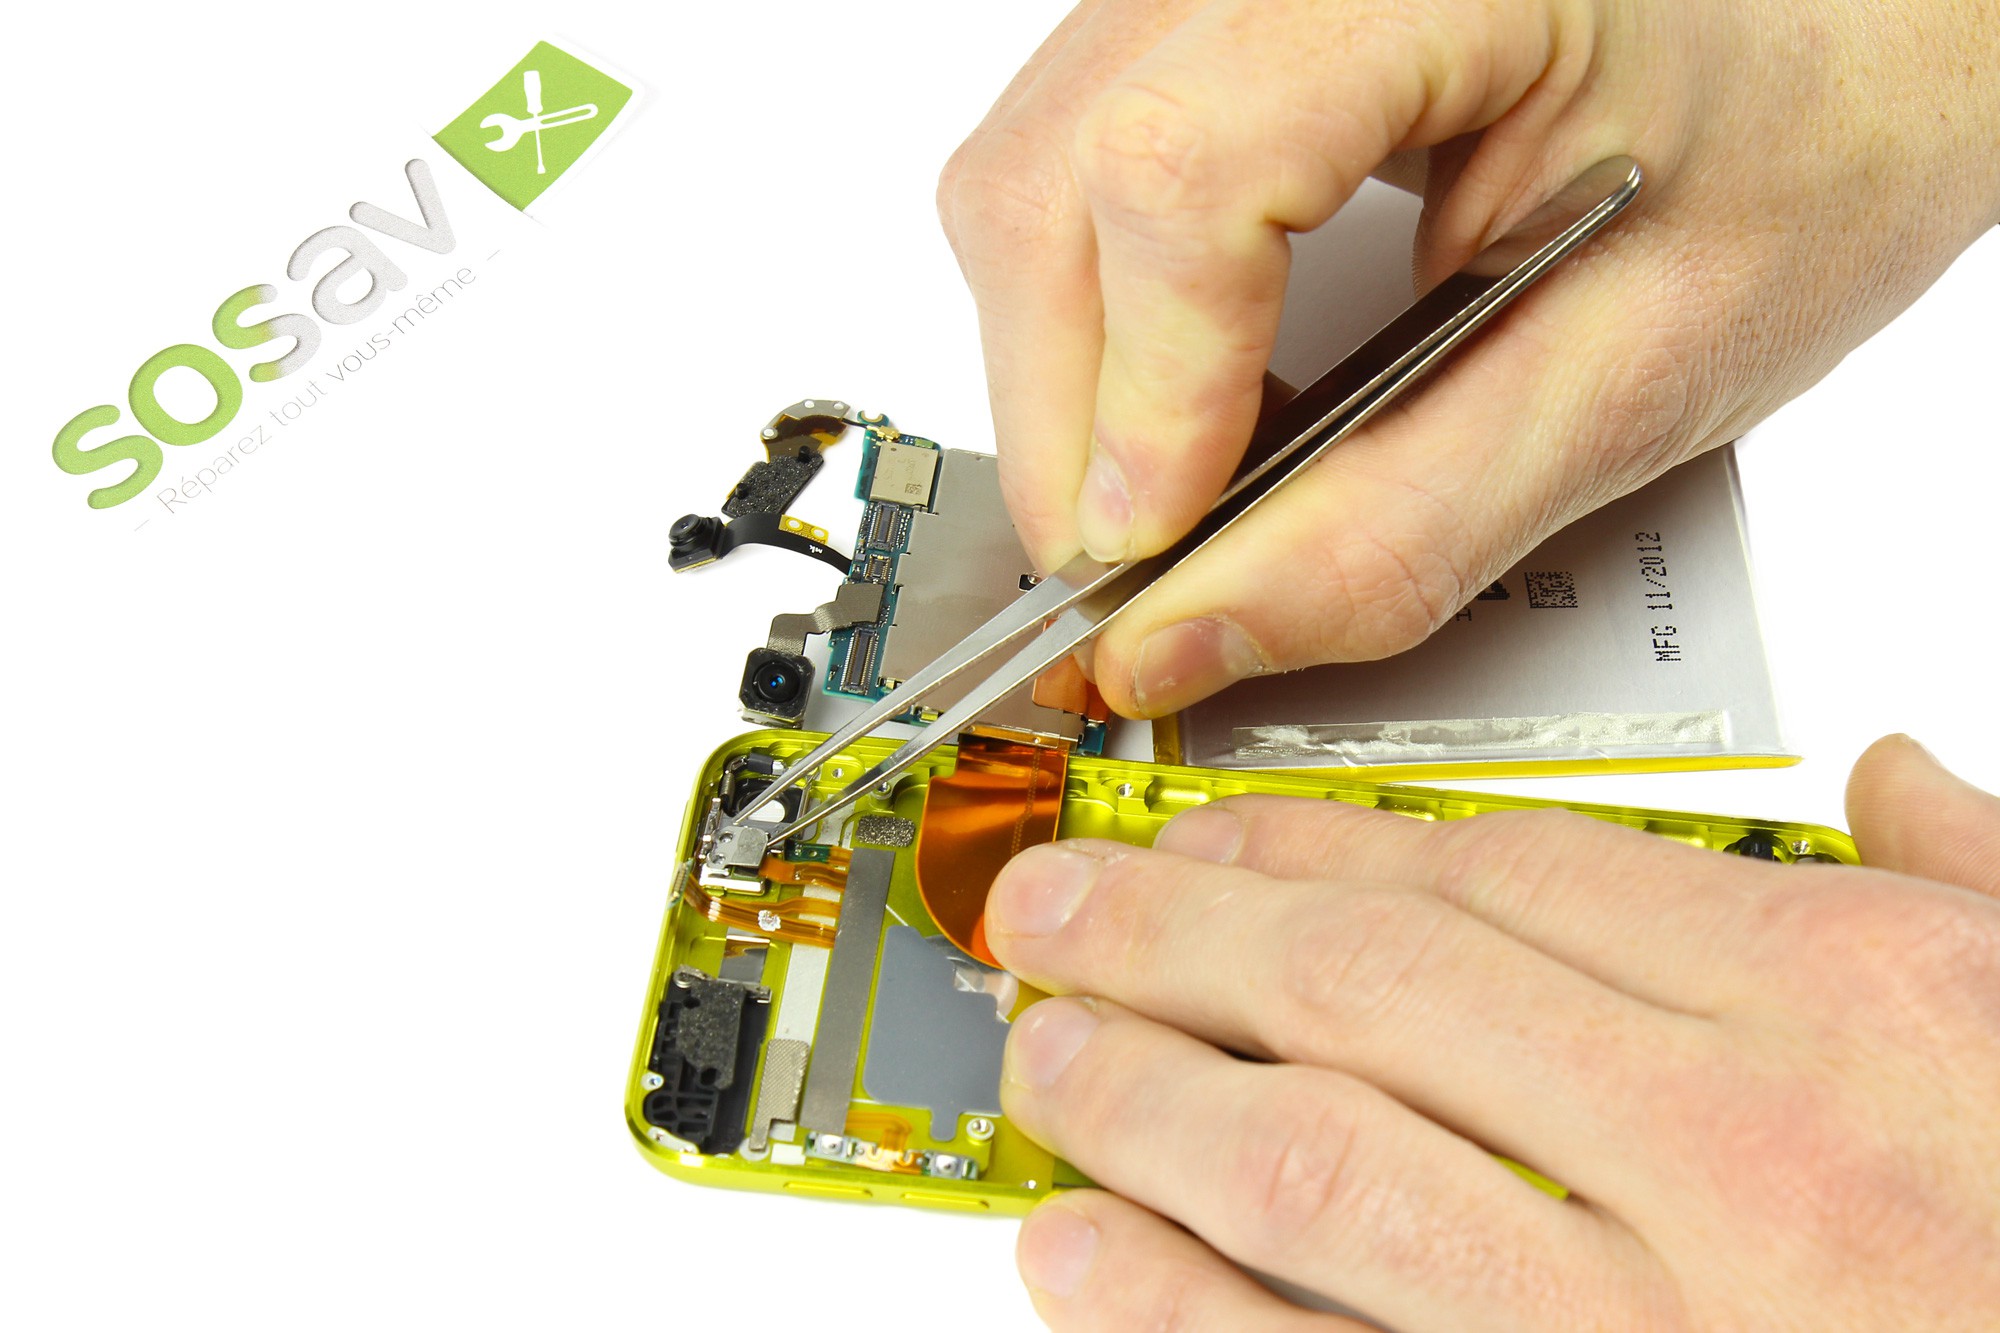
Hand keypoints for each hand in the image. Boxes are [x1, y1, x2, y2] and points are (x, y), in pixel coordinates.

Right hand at [938, 0, 1999, 716]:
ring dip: (1076, 384)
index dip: (1149, 392)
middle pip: (1054, 187)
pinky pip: (1063, 178)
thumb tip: (1185, 639)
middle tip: (1153, 580)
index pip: (1185, 169)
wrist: (1834, 47)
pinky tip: (1195, 398)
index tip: (1158, 561)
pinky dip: (1098, 327)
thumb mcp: (1631, 376)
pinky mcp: (1194, 26)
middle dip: (1079, 427)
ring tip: (1194, 490)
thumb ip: (1402, 529)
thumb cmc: (1793, 155)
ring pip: (1027, 187)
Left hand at [983, 734, 1999, 1329]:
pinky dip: (1177, 1309)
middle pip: (1369, 989)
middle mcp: (1742, 1155)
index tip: (1200, 836)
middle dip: (1170, 934)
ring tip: (1042, 1057)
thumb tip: (1892, 777)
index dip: (1309, 843)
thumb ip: (1977, 888)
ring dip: (1139, 1099)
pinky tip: (1082, 1257)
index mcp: (1856, 1010)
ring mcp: (1650, 1330)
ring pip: (1313, 1163)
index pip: (1507, 870)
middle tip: (1053, 910)